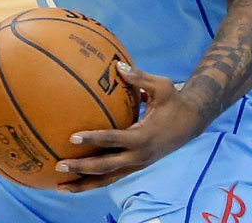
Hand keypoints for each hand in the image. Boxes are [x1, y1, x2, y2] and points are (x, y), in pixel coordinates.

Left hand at [55, 62, 207, 192]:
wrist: (192, 123)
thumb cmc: (175, 101)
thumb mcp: (162, 86)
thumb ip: (139, 77)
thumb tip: (117, 65)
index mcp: (144, 137)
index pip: (114, 140)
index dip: (93, 139)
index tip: (72, 137)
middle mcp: (139, 156)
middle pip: (106, 167)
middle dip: (82, 168)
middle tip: (59, 165)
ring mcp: (137, 165)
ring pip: (107, 179)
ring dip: (83, 184)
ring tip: (59, 186)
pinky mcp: (135, 167)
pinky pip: (111, 177)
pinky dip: (93, 182)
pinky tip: (74, 182)